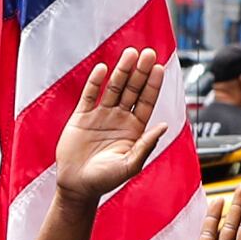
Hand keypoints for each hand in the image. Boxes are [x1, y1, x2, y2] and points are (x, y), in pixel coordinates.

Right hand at [55, 50, 167, 206]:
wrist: (77, 186)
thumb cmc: (105, 180)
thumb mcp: (130, 165)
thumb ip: (146, 145)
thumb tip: (163, 126)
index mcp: (134, 128)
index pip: (146, 101)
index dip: (152, 85)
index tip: (159, 68)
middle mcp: (119, 118)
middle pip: (132, 89)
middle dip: (140, 72)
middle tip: (148, 54)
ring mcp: (100, 115)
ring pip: (114, 88)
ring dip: (122, 71)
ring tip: (130, 54)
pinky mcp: (82, 117)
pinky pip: (90, 95)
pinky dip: (95, 82)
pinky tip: (103, 69)